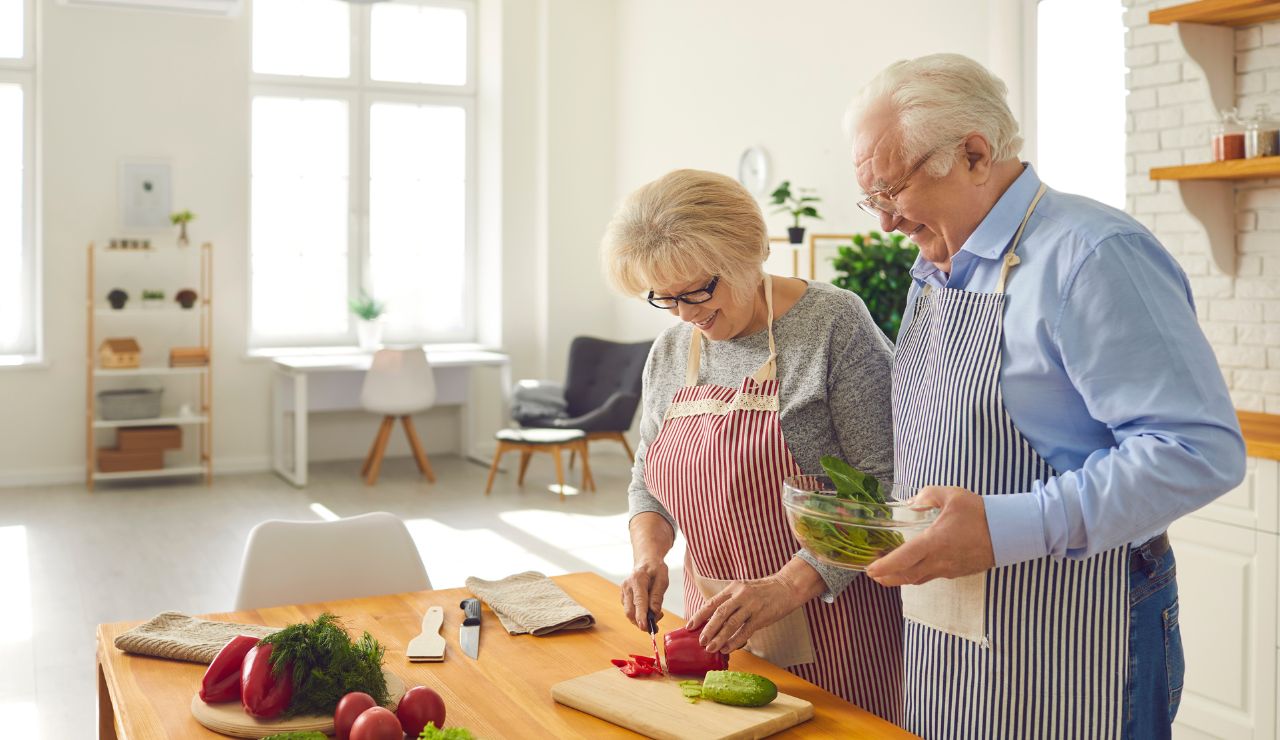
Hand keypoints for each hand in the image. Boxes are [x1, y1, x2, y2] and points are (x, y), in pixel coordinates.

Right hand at [620, 560, 668, 630]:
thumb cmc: (655, 569)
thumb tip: (654, 612)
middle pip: (630, 611)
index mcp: (637, 580)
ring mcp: (623, 592)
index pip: (639, 601)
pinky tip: (649, 610)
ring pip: (629, 613)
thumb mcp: (662, 579)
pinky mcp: (623, 597)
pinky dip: (639, 615)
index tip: (645, 627)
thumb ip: (658, 596)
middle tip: (656, 624)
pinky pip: (630, 610)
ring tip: (655, 614)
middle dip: (641, 622)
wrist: (646, 561)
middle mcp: (627, 586)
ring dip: (641, 619)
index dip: (641, 616)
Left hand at [684, 576, 804, 653]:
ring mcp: (751, 606)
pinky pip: (745, 631)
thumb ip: (729, 602)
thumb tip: (712, 620)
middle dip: (708, 629)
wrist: (786, 587)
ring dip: (719, 637)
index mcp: (733, 588)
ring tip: (710, 648)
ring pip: (731, 624)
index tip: (689, 626)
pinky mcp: (761, 616)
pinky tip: (727, 648)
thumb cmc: (762, 591)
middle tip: (700, 641)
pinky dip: (735, 641)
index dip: (699, 615)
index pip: (712, 603)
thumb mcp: (743, 590)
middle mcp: (741, 595)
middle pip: (719, 613)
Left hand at [865, 485, 995, 586]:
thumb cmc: (981, 513)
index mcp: (934, 543)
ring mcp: (949, 569)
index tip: (869, 569)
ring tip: (889, 573)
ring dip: (902, 578)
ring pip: (919, 579)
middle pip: (906, 576)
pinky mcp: (959, 572)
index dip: (884, 566)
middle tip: (873, 574)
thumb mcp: (952, 496)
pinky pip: (933, 576)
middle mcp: (939, 561)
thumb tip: (911, 502)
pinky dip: (919, 574)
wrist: (1010, 532)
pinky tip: (916, 566)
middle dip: (887, 578)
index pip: (902, 559)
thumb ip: (927, 495)